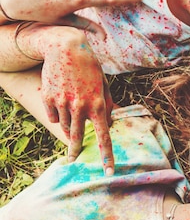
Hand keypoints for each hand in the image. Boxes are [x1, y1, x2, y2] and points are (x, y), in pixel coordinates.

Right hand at [37, 26, 113, 173]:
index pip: (104, 137)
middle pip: (77, 138)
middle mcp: (81, 107)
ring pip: (64, 126)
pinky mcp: (49, 98)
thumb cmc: (89, 67)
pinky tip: (60, 102)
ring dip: (68, 127)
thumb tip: (107, 123)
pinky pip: (52, 117)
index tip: (109, 172)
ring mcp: (63, 103)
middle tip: (73, 160)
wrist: (66, 47)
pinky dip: (57, 115)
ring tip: (70, 113)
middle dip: (75, 152)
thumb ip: (107, 106)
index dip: (107, 156)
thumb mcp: (104, 85)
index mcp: (99, 105)